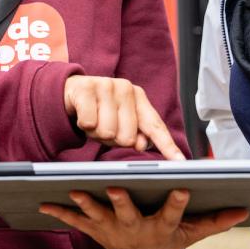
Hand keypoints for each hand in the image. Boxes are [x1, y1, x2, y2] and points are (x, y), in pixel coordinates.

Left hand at [40, 188, 248, 248]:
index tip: (183, 187)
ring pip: (99, 216)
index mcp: (161, 227)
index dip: (177, 202)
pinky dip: (60, 213)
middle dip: (122, 201)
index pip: (172, 213)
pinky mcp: (96, 231)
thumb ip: (216, 221)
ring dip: (86, 204)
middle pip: (129, 214)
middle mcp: (136, 230)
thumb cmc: (169, 239)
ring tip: (74, 190)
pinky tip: (43, 203)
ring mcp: (113, 231)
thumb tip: (244, 210)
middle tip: (115, 186)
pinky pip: (76, 223)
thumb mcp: (193, 233)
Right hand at [63, 75, 183, 159]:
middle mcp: (126, 88)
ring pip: (107, 132)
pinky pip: (89, 123)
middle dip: (112, 140)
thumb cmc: (100, 111)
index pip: (156, 127)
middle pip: (127, 137)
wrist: (70, 92)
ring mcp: (106, 85)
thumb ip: (135, 135)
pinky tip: (83, 114)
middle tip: (104, 127)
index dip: (168, 146)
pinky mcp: (86, 88)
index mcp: (139, 98)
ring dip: (97, 133)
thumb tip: (140, 144)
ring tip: (94, 120)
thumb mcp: (119, 124)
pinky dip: (84, 125)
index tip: (180, 163)